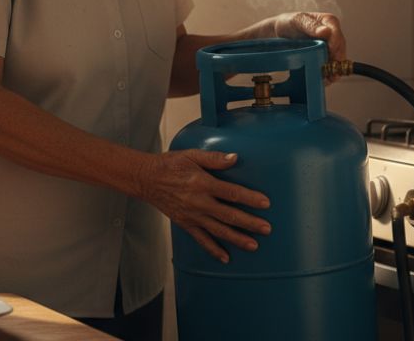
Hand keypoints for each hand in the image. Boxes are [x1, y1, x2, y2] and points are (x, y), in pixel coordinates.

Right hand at [137, 150, 270, 262]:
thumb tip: (235, 158)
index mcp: (202, 183)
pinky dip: (213, 250)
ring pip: (218, 230)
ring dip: (237, 238)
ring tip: (253, 245)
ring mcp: (192, 215)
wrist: (146, 180)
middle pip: (229, 215)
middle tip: (266, 229)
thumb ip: (214, 158)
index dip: (250, 198)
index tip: (265, 203)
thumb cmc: (170, 165)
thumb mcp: (191, 155)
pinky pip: (201, 239)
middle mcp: (199, 202)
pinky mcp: (185, 224)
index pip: (231, 192)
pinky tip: (226, 258)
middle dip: (249, 223)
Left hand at [271, 12, 346, 81]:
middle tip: (331, 71)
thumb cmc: (290, 22)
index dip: (336, 43)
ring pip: (337, 59)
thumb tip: (326, 32)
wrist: (280, 32)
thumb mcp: (298, 21)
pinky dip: (328, 73)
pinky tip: (323, 79)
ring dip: (333, 70)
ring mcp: (329, 46)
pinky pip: (330, 65)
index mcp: (329, 22)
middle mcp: (332, 34)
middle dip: (336, 61)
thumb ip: (311, 26)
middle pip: (339, 49)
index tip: (330, 51)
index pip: (337, 34)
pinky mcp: (324, 56)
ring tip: (327, 79)